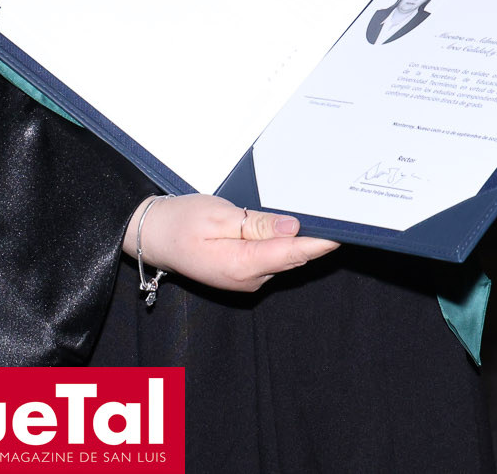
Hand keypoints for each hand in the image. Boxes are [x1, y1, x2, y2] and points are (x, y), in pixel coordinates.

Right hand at [122, 194, 337, 292]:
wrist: (151, 236)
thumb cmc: (178, 222)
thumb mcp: (217, 214)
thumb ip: (256, 224)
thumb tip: (292, 228)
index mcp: (241, 265)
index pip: (293, 253)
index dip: (321, 242)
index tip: (345, 231)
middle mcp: (248, 280)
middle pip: (292, 258)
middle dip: (313, 238)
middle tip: (335, 214)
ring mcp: (246, 281)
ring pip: (283, 259)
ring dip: (298, 241)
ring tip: (317, 217)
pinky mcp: (243, 275)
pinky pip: (271, 260)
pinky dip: (281, 245)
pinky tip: (285, 228)